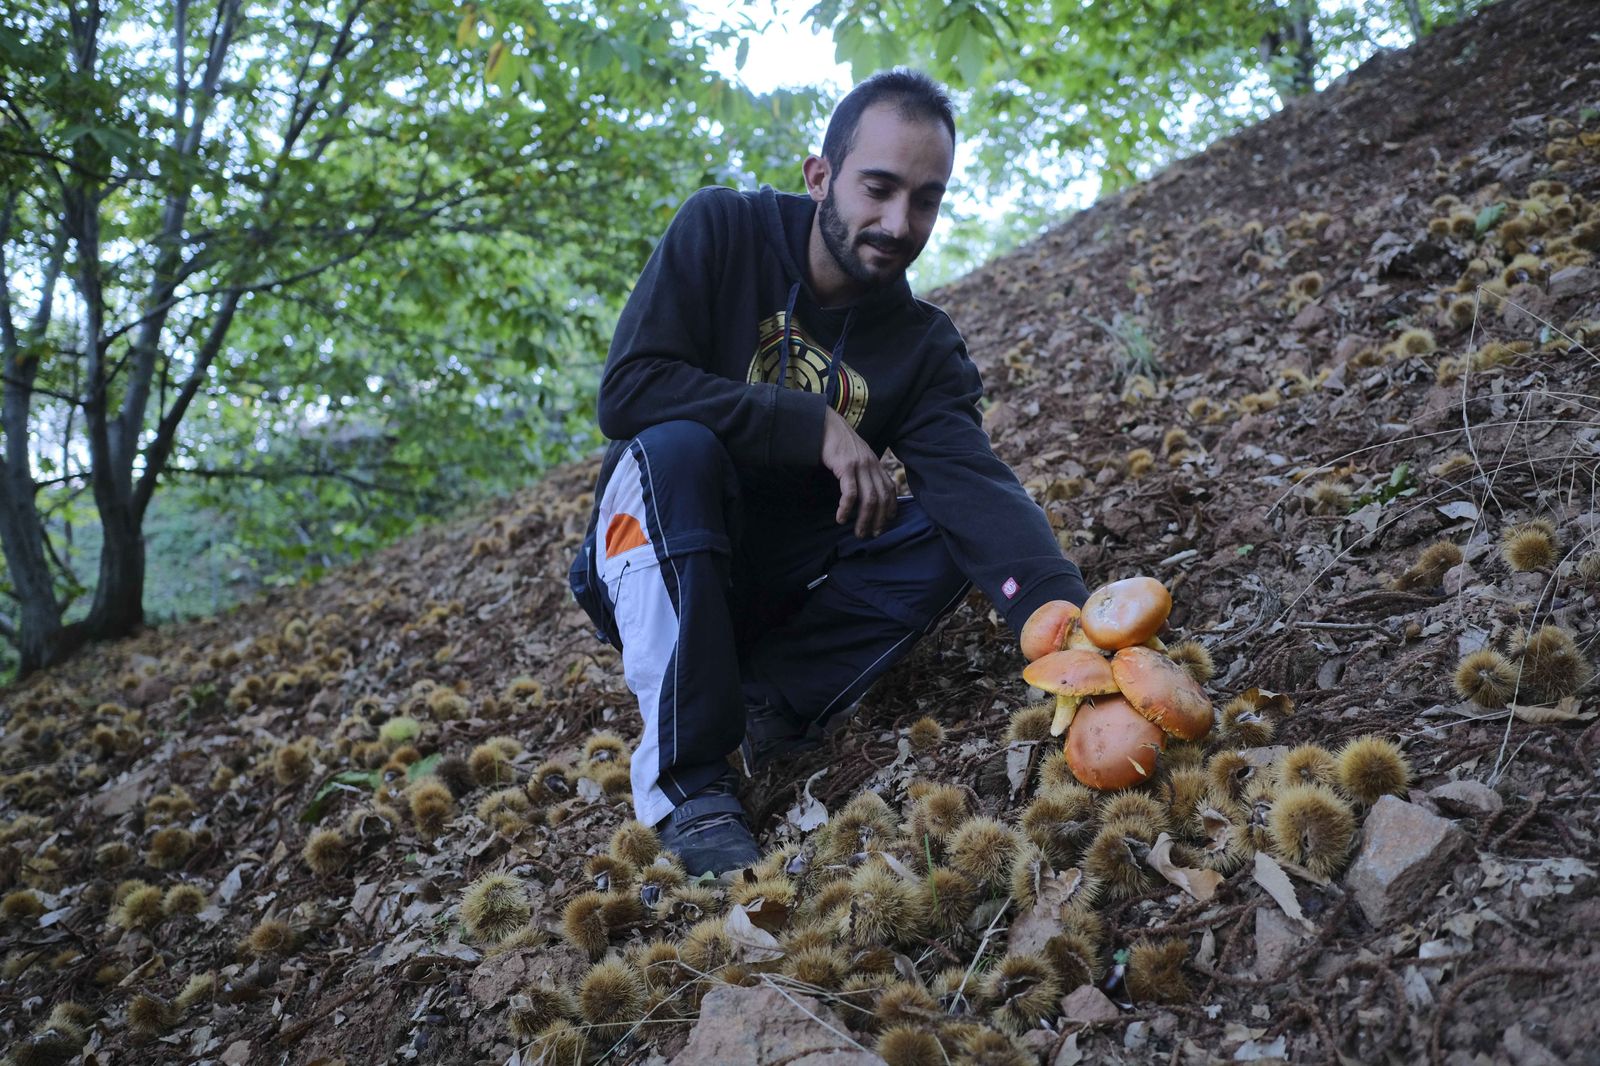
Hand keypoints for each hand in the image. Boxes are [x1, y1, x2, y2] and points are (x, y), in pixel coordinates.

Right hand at [819, 405, 896, 537]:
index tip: (886, 522)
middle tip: (872, 534)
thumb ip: (862, 470)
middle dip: (879, 520)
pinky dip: (846, 508)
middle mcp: (871, 465)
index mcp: (875, 463)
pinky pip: (850, 492)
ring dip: (864, 519)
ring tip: (858, 532)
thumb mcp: (856, 455)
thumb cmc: (837, 441)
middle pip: (881, 498)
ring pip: (869, 498)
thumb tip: (863, 488)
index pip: (889, 489)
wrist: (825, 423)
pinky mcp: (845, 466)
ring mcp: (860, 465)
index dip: (891, 507)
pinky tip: (841, 518)